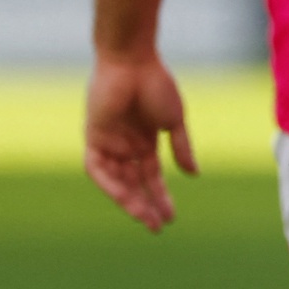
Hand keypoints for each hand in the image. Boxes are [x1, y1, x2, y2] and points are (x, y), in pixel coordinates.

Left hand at [84, 52, 196, 232]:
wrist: (134, 62)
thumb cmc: (157, 85)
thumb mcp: (174, 120)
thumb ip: (181, 148)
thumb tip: (194, 174)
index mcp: (146, 141)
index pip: (151, 177)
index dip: (161, 197)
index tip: (171, 218)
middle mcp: (126, 147)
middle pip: (134, 184)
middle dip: (146, 205)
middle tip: (157, 226)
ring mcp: (109, 144)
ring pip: (118, 181)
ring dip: (130, 200)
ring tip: (145, 217)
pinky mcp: (94, 138)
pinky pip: (98, 169)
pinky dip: (110, 184)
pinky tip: (125, 196)